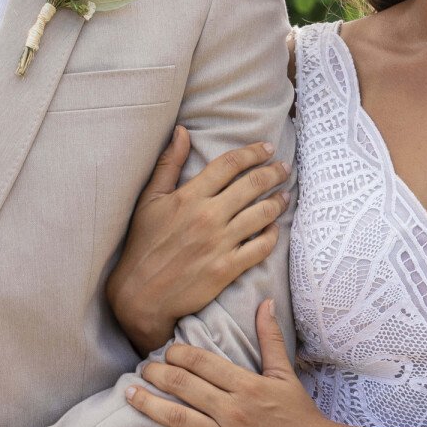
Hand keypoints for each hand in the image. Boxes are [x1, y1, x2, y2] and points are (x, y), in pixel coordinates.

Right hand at [107, 129, 290, 353]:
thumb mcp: (149, 200)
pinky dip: (272, 235)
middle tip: (284, 167)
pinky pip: (261, 247)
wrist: (140, 294)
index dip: (252, 152)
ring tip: (285, 195)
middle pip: (252, 184)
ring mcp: (220, 243)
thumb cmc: (143, 245)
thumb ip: (168, 164)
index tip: (266, 148)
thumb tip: (181, 131)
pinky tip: (274, 228)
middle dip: (273, 172)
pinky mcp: (228, 269)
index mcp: (189, 197)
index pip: (229, 164)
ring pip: (262, 214)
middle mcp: (208, 217)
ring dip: (278, 201)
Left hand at [126, 300, 344, 426]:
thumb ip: (270, 339)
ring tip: (130, 394)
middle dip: (157, 374)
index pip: (202, 363)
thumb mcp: (286, 375)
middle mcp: (232, 412)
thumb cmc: (302, 416)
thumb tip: (265, 302)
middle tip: (142, 369)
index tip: (166, 352)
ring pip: (178, 419)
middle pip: (184, 387)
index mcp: (247, 386)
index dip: (178, 354)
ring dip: (149, 405)